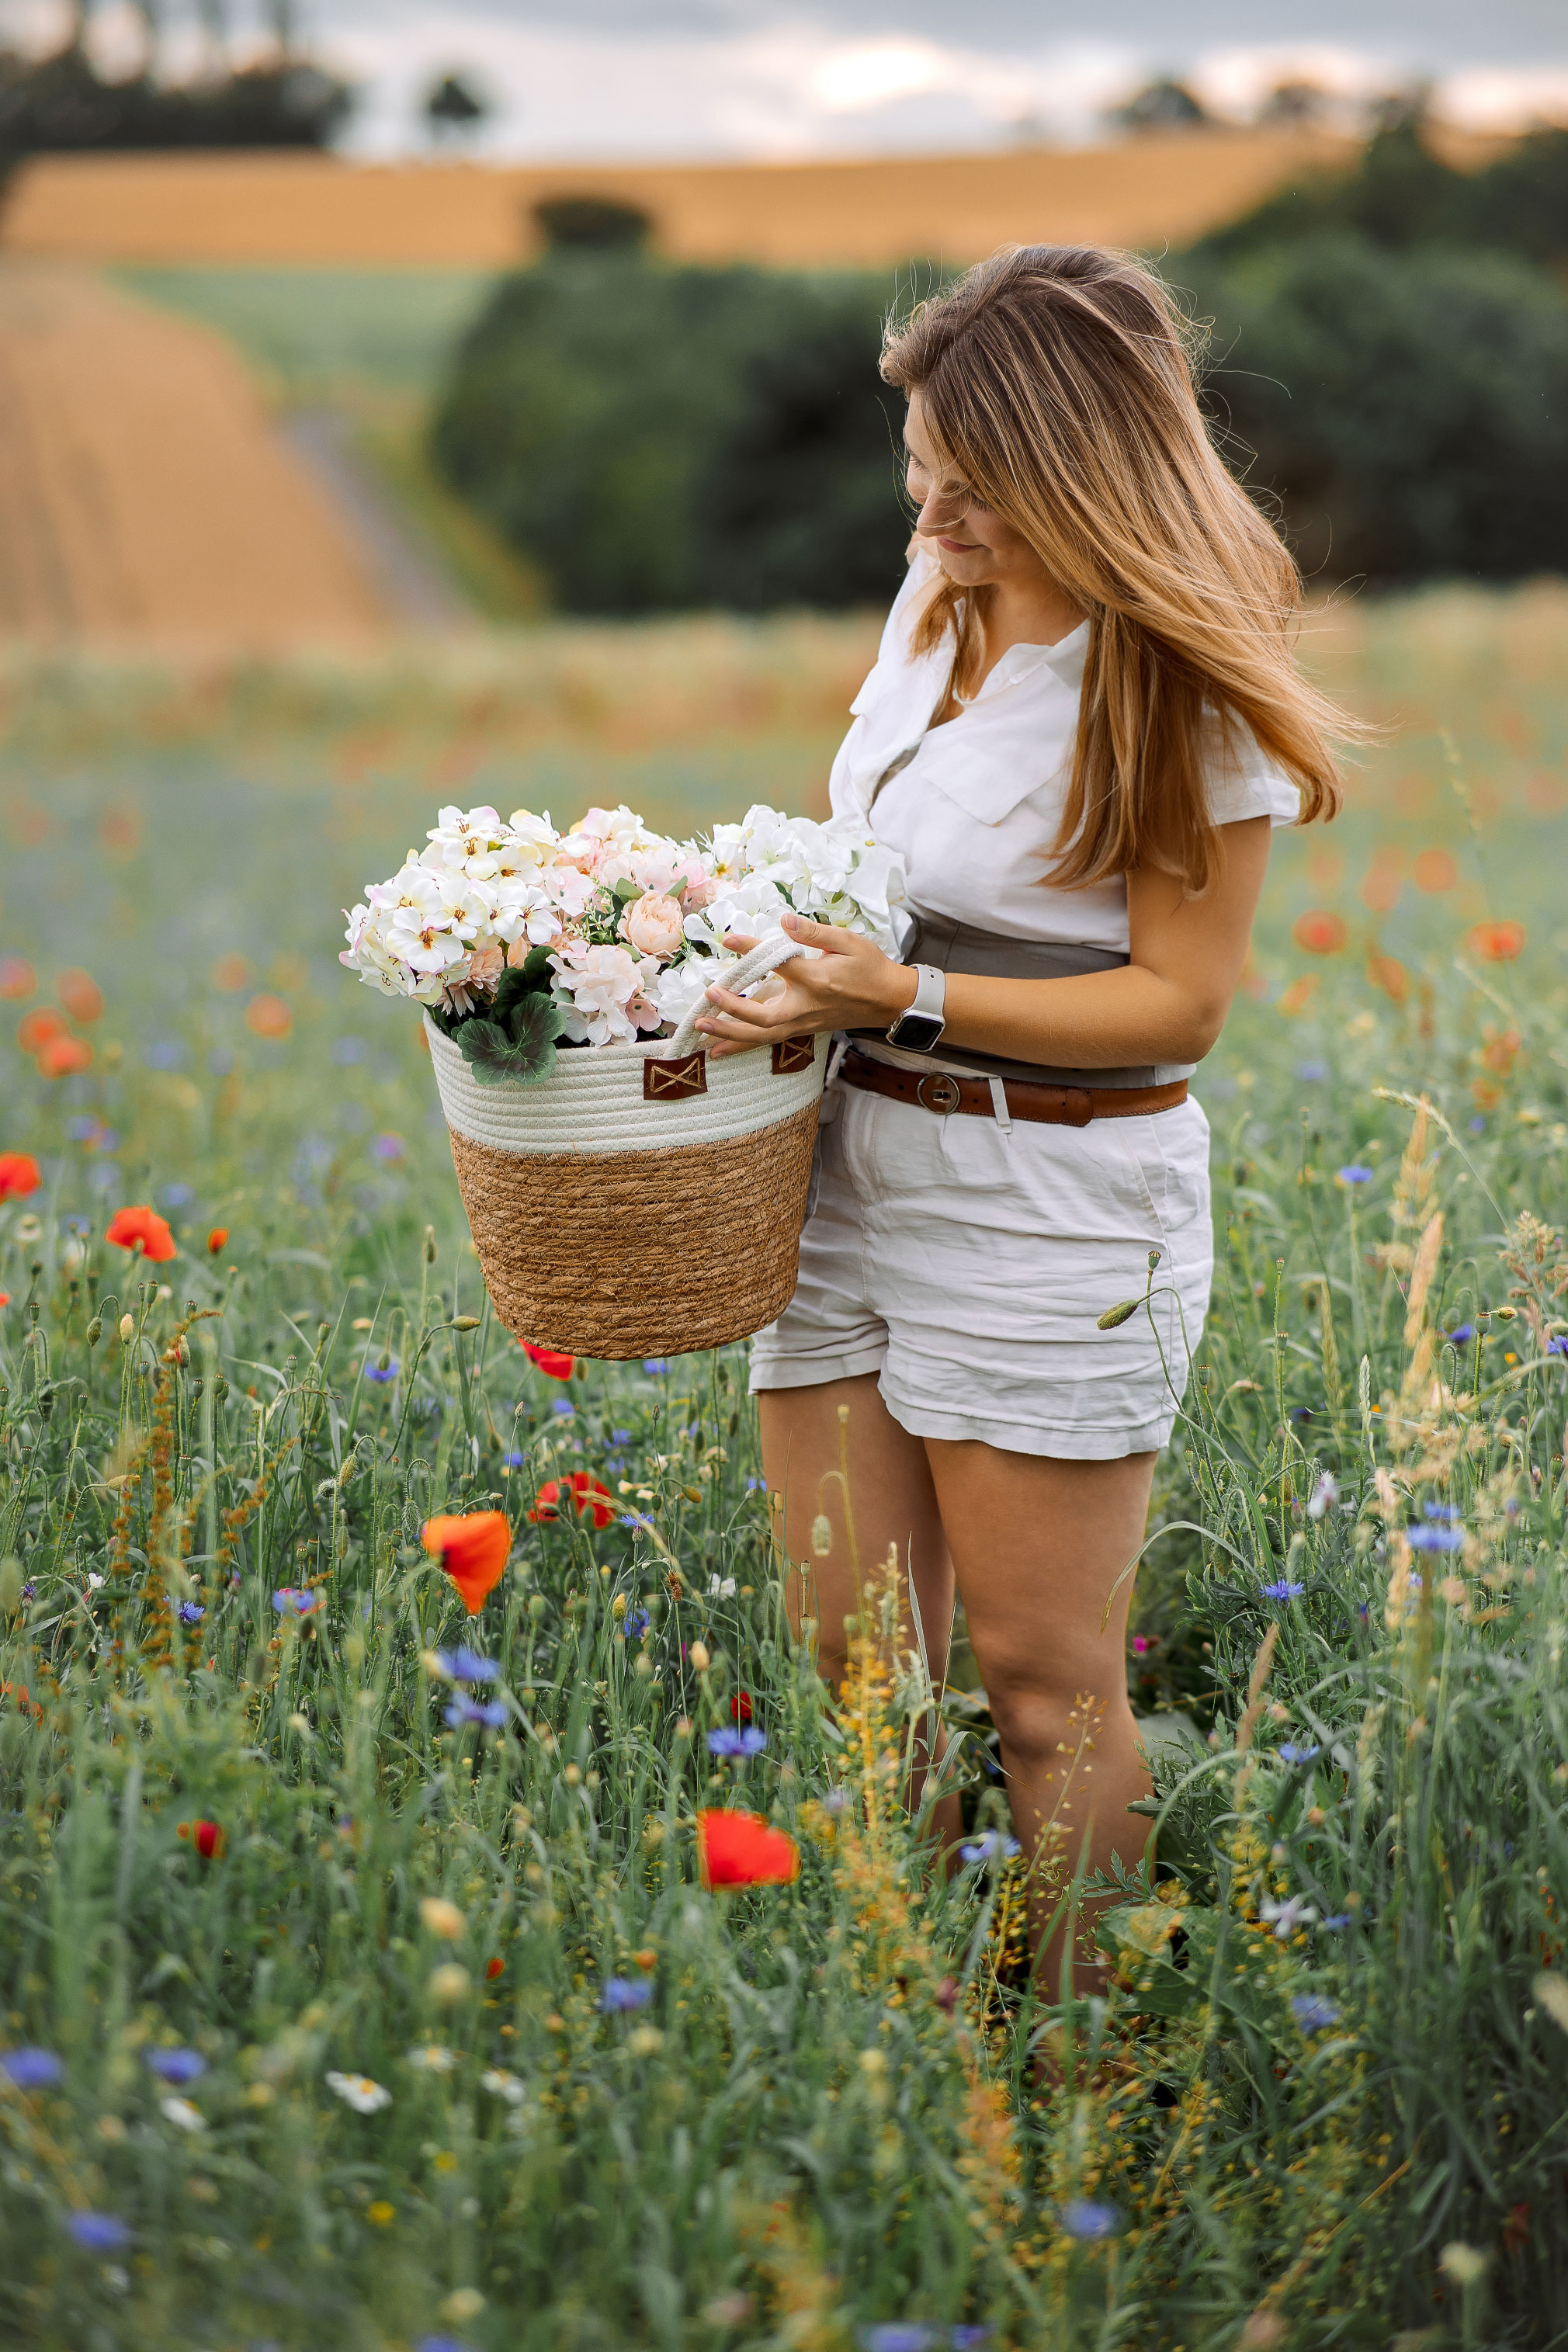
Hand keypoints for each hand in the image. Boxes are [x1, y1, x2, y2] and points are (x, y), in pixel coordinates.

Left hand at [696, 910, 917, 1058]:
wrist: (889, 1000)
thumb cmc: (870, 968)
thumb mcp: (848, 942)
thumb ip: (813, 932)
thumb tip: (784, 920)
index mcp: (818, 980)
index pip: (779, 965)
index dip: (752, 951)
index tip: (729, 940)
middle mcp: (807, 1007)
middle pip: (763, 1019)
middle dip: (733, 1011)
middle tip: (708, 996)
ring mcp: (803, 1023)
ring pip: (762, 1036)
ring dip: (730, 1034)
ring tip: (700, 1029)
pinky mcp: (802, 1029)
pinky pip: (767, 1041)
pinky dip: (741, 1045)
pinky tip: (718, 1048)